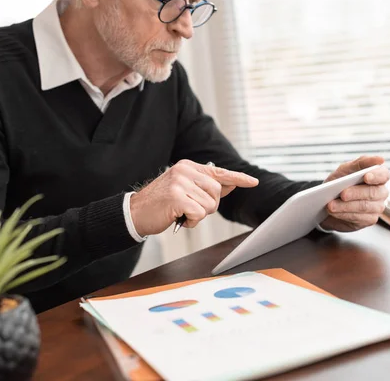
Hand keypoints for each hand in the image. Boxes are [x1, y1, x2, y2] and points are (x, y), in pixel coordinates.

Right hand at [130, 160, 258, 235]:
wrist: (135, 212)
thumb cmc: (160, 204)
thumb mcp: (184, 190)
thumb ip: (206, 186)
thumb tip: (231, 184)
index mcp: (188, 166)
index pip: (218, 172)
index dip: (238, 178)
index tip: (253, 182)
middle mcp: (185, 171)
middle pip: (217, 193)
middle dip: (208, 207)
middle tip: (190, 210)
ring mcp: (180, 183)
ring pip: (209, 205)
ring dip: (198, 215)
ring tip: (181, 213)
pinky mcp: (176, 197)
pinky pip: (199, 214)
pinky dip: (191, 222)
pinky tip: (179, 218)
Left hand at [319, 156, 389, 232]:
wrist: (327, 201)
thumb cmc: (340, 182)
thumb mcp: (345, 170)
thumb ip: (360, 163)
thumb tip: (380, 159)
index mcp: (377, 176)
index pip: (384, 175)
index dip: (376, 176)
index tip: (366, 177)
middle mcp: (380, 192)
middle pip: (373, 192)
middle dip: (356, 193)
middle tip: (342, 194)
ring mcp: (377, 207)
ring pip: (365, 206)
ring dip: (346, 206)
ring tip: (331, 205)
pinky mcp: (370, 219)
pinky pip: (360, 217)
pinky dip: (344, 214)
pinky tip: (335, 212)